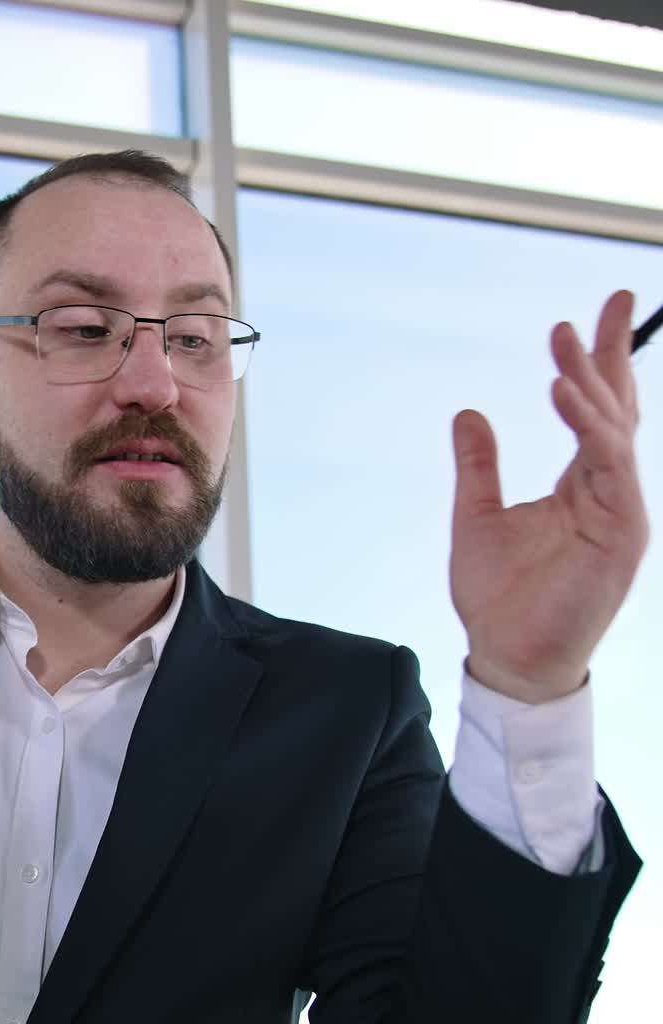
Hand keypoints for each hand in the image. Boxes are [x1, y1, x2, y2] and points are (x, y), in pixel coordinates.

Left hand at [450, 290, 647, 703]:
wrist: (508, 656)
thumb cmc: (499, 598)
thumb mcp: (477, 516)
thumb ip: (479, 465)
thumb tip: (469, 413)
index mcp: (580, 486)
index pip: (596, 412)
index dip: (595, 363)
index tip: (586, 316)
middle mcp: (609, 491)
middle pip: (619, 408)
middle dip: (615, 352)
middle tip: (613, 298)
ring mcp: (620, 510)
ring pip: (613, 429)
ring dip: (590, 383)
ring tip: (563, 341)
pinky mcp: (622, 531)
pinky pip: (610, 465)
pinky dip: (588, 426)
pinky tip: (564, 393)